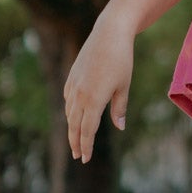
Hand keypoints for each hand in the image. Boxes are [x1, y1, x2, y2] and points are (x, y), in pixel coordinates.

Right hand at [64, 12, 135, 162]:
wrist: (109, 33)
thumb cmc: (121, 60)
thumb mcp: (124, 85)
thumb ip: (119, 108)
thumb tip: (120, 127)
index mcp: (93, 99)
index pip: (87, 130)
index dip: (86, 146)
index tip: (85, 159)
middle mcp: (79, 95)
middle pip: (74, 125)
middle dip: (76, 142)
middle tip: (78, 156)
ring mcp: (73, 85)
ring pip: (69, 114)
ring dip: (72, 128)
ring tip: (76, 140)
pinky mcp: (71, 77)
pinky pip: (68, 100)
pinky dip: (70, 112)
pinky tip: (74, 116)